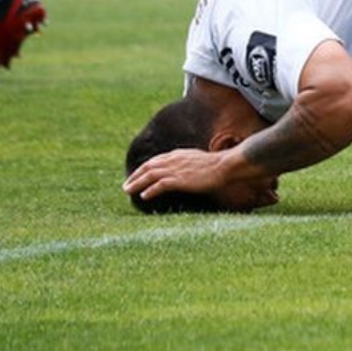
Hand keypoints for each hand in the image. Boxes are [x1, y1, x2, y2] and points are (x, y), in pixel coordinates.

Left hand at [123, 148, 279, 212]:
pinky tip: (144, 196)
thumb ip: (188, 164)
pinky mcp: (180, 179)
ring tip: (128, 190)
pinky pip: (160, 185)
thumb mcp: (198, 161)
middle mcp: (174, 160)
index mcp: (178, 154)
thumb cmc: (217, 165)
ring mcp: (177, 169)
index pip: (155, 160)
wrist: (226, 165)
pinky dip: (150, 189)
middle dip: (135, 176)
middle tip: (126, 186)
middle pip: (148, 166)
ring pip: (150, 175)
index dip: (144, 168)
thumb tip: (185, 171)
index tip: (137, 176)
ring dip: (137, 183)